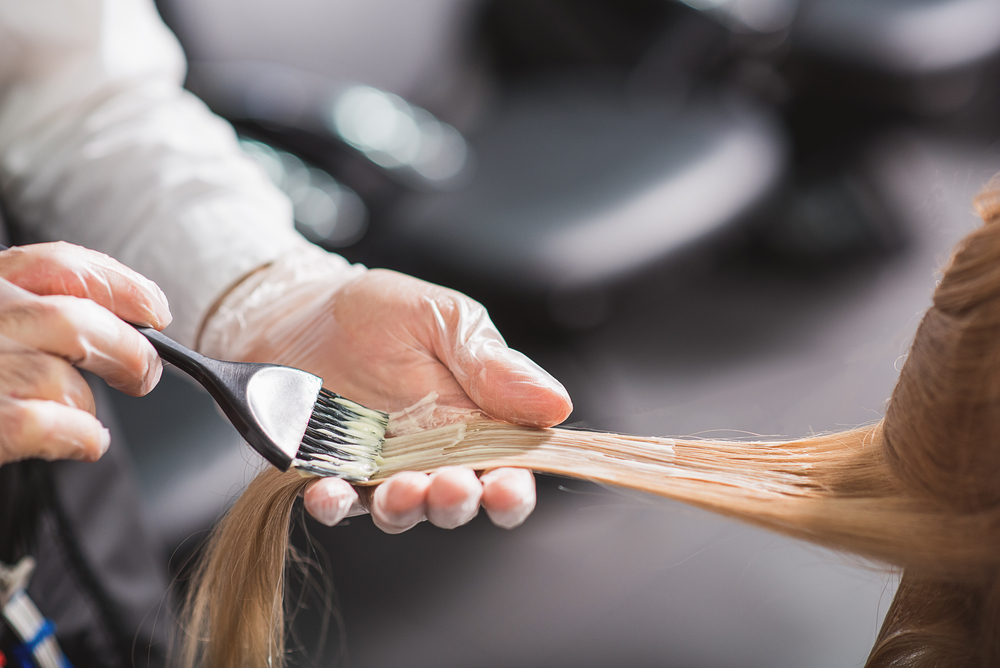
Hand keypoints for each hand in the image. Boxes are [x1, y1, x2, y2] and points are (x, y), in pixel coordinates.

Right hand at [0, 242, 169, 464]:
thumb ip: (27, 316)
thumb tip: (120, 324)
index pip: (59, 264)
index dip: (120, 284)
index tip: (156, 308)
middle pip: (75, 321)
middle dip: (126, 350)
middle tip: (143, 374)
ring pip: (62, 378)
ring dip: (87, 404)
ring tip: (83, 419)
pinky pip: (48, 424)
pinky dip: (80, 436)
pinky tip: (82, 442)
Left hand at [199, 246, 571, 531]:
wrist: (301, 307)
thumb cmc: (381, 313)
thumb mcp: (445, 319)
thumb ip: (494, 365)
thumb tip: (556, 405)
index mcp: (474, 423)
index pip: (506, 471)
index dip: (512, 489)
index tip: (508, 486)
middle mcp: (430, 457)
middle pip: (457, 501)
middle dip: (458, 502)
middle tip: (452, 486)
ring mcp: (378, 471)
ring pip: (401, 511)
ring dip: (405, 508)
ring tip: (402, 489)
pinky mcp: (328, 474)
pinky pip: (335, 502)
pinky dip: (334, 504)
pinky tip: (331, 491)